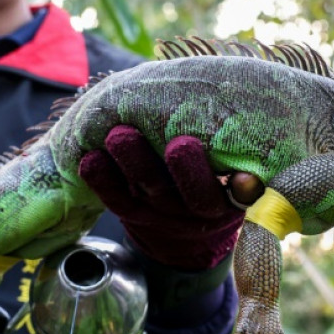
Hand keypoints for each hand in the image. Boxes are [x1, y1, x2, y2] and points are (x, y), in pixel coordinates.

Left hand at [79, 125, 246, 269]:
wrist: (183, 225)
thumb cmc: (212, 165)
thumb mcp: (234, 162)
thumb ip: (236, 142)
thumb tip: (242, 109)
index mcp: (231, 196)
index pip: (239, 193)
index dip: (239, 185)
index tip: (240, 168)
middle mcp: (198, 209)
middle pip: (192, 195)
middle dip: (185, 170)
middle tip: (177, 143)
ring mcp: (163, 214)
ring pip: (151, 193)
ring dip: (134, 163)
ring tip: (120, 135)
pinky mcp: (134, 213)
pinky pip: (118, 201)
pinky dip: (102, 180)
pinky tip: (90, 157)